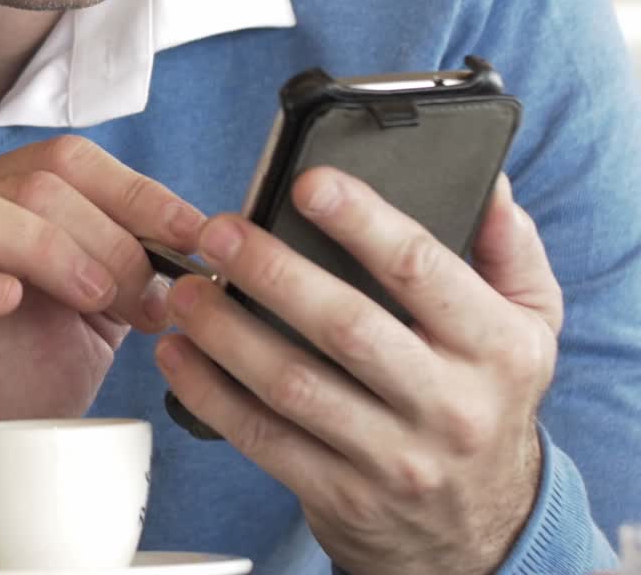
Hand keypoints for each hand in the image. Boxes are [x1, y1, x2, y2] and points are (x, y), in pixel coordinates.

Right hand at [0, 137, 202, 454]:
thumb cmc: (29, 368)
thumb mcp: (95, 313)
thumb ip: (135, 272)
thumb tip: (201, 252)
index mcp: (11, 195)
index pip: (74, 161)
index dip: (139, 191)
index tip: (193, 233)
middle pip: (39, 182)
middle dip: (110, 235)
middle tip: (148, 296)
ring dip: (47, 247)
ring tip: (93, 298)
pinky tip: (8, 299)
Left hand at [155, 171, 562, 574]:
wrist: (482, 532)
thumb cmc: (491, 399)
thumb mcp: (531, 323)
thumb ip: (509, 248)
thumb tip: (488, 180)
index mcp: (494, 347)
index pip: (420, 269)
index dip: (361, 220)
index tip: (308, 183)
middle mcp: (447, 405)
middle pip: (346, 327)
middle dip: (274, 271)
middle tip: (220, 231)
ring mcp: (392, 458)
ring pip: (294, 386)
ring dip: (228, 332)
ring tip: (185, 287)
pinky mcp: (341, 496)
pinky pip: (265, 440)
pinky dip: (212, 395)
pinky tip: (181, 353)